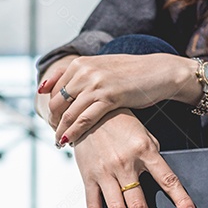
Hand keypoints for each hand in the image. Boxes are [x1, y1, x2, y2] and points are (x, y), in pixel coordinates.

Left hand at [40, 54, 196, 145]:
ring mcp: (96, 85)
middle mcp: (84, 72)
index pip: (53, 89)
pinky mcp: (109, 98)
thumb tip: (48, 88)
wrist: (158, 71)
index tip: (52, 122)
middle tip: (56, 135)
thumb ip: (78, 76)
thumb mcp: (100, 68)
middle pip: (57, 102)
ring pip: (69, 114)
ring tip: (59, 143)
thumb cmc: (130, 73)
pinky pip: (84, 120)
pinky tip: (70, 142)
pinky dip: (74, 133)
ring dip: (61, 131)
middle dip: (53, 122)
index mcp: (80, 63)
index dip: (51, 108)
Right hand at [71, 109, 197, 207]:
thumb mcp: (144, 135)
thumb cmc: (121, 124)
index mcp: (144, 150)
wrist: (87, 112)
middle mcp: (124, 164)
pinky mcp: (88, 178)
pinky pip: (93, 207)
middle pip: (138, 204)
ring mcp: (104, 173)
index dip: (181, 200)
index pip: (167, 180)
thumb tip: (163, 186)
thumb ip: (153, 158)